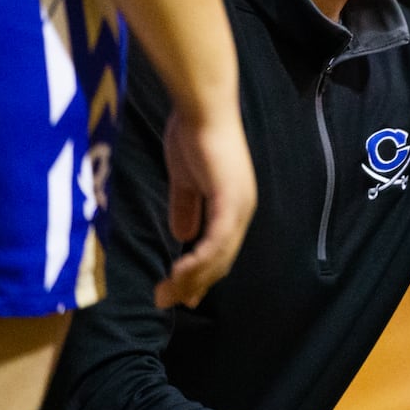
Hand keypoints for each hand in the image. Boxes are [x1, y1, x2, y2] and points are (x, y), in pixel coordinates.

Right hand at [154, 109, 256, 309]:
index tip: (179, 293)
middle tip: (166, 301)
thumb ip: (185, 206)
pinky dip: (198, 261)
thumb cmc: (193, 135)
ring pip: (218, 257)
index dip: (200, 274)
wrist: (201, 109)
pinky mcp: (230, 201)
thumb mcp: (185, 179)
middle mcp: (242, 210)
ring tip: (166, 293)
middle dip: (193, 284)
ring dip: (191, 279)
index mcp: (233, 205)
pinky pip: (216, 241)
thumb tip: (181, 234)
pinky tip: (179, 273)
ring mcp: (239, 206)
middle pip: (221, 260)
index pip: (220, 250)